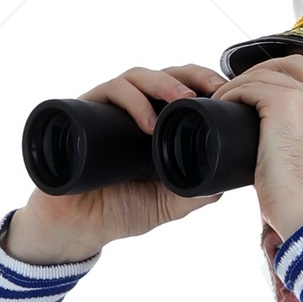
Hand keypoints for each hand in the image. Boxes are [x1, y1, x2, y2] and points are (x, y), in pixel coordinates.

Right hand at [2, 62, 228, 262]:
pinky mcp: (84, 113)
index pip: (180, 89)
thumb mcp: (167, 204)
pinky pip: (108, 94)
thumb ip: (195, 192)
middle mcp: (131, 110)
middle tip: (210, 89)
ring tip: (181, 102)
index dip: (202, 82)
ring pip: (135, 77)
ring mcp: (107, 109)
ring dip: (162, 84)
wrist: (77, 227)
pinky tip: (148, 123)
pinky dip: (131, 103)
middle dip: (188, 76)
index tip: (225, 89)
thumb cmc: (118, 210)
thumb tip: (224, 183)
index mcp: (154, 123)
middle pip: (161, 75)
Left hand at [227, 55, 302, 242]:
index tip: (267, 93)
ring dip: (245, 82)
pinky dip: (233, 92)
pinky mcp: (286, 103)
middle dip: (267, 71)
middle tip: (245, 91)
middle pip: (295, 64)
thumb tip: (287, 134)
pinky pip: (251, 85)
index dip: (289, 78)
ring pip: (270, 72)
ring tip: (228, 99)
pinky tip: (223, 103)